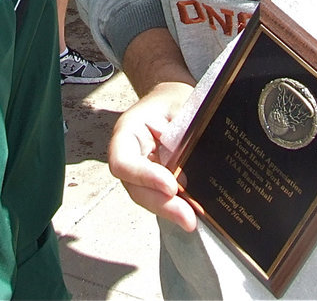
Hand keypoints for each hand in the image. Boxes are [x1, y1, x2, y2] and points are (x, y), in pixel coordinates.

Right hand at [107, 81, 197, 231]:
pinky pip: (161, 196)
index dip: (144, 176)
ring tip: (191, 219)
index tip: (171, 185)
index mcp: (127, 132)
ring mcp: (141, 171)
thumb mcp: (178, 103)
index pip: (124, 161)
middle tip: (187, 217)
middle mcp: (129, 156)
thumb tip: (189, 162)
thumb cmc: (173, 97)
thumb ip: (181, 130)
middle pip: (136, 187)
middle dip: (161, 204)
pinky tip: (193, 213)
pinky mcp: (156, 180)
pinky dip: (175, 206)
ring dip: (168, 210)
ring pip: (147, 197)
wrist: (172, 96)